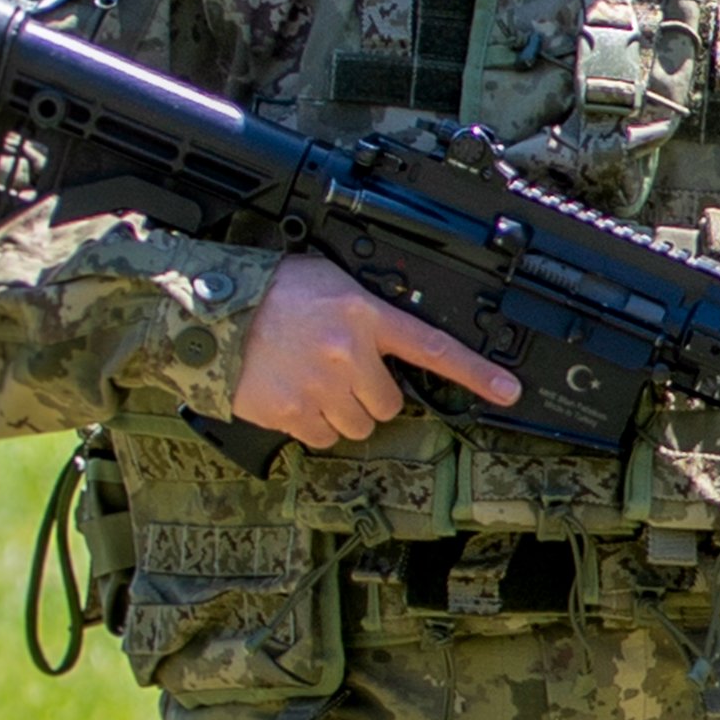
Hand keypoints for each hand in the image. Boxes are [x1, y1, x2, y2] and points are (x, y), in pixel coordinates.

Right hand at [230, 254, 520, 451]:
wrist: (213, 314)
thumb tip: (392, 337)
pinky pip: (322, 437)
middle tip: (342, 373)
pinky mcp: (291, 413)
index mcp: (365, 316)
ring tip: (314, 381)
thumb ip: (368, 311)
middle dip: (370, 394)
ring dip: (343, 412)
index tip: (506, 390)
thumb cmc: (272, 293)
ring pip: (358, 425)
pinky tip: (295, 396)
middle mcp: (349, 354)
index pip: (433, 347)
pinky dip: (312, 425)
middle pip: (389, 403)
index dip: (475, 373)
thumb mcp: (333, 282)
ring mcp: (320, 387)